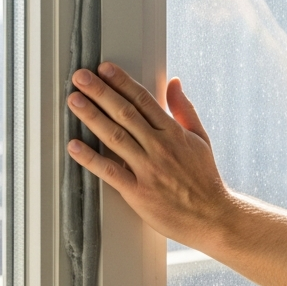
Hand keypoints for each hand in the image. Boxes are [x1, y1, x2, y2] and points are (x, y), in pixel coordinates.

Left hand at [65, 62, 228, 245]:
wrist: (212, 217)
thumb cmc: (205, 178)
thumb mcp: (200, 138)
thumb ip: (184, 109)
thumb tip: (174, 82)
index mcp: (174, 132)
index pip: (143, 100)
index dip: (122, 82)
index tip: (105, 68)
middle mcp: (160, 147)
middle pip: (125, 113)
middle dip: (100, 92)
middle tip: (80, 77)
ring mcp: (148, 169)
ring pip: (115, 137)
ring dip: (92, 117)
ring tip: (75, 101)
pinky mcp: (138, 192)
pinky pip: (110, 172)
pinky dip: (90, 159)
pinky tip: (74, 146)